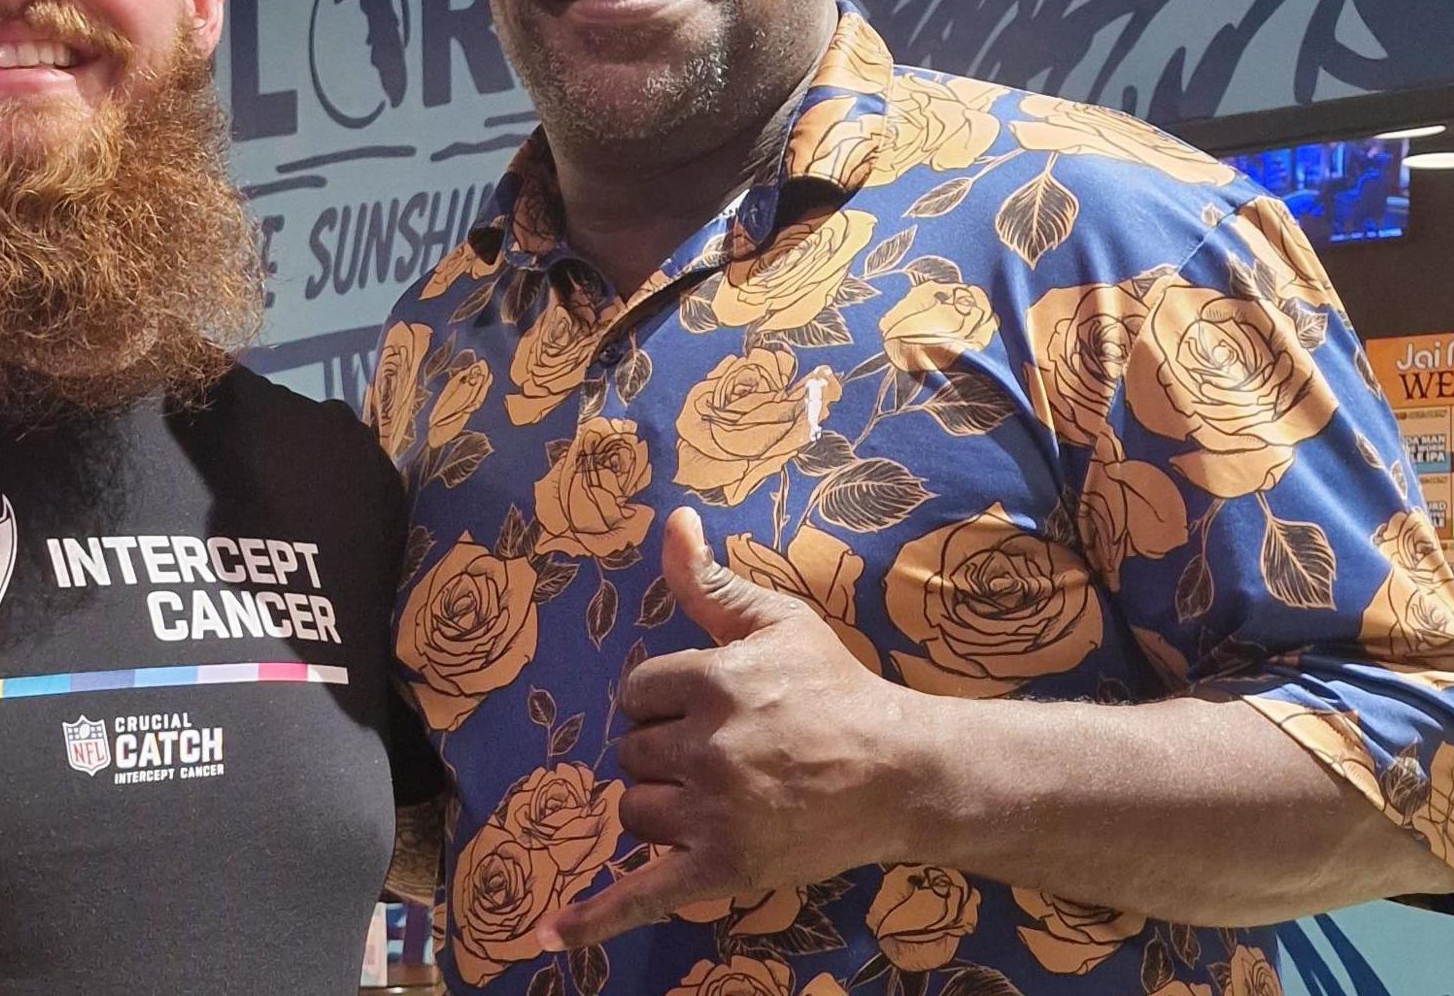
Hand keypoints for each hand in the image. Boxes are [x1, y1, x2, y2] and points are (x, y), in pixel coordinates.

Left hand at [537, 508, 926, 951]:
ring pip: (635, 810)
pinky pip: (644, 893)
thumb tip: (672, 520)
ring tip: (717, 798)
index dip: (665, 700)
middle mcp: (707, 746)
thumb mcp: (777, 622)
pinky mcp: (725, 869)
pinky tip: (551, 934)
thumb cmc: (837, 689)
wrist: (902, 771)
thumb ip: (710, 582)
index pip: (636, 692)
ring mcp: (715, 812)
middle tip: (723, 754)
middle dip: (663, 752)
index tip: (707, 708)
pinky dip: (595, 917)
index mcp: (713, 682)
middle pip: (630, 751)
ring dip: (659, 806)